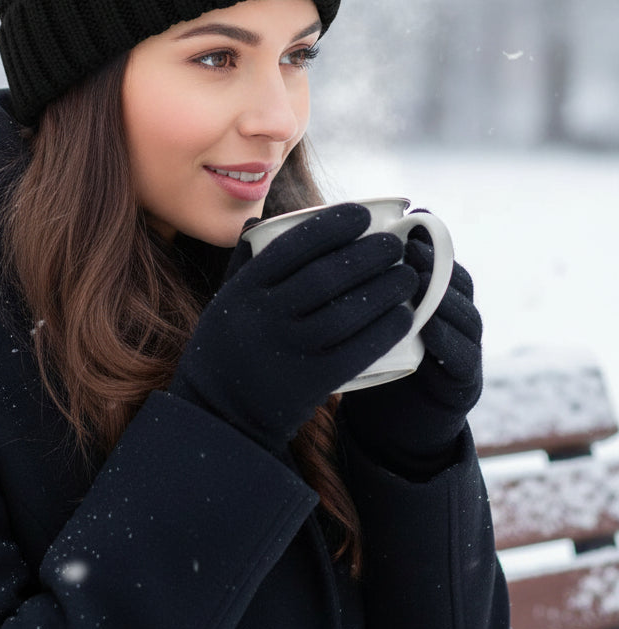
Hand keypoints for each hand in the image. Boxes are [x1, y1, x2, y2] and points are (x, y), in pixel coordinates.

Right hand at [169, 203, 417, 455]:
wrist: (221, 414)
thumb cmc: (227, 346)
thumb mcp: (225, 300)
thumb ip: (244, 262)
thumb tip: (262, 220)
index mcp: (244, 290)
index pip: (292, 245)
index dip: (332, 225)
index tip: (362, 214)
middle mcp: (264, 317)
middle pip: (326, 276)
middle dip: (369, 254)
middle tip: (395, 245)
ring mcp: (289, 350)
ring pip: (347, 312)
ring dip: (385, 290)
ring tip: (407, 277)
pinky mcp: (312, 382)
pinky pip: (357, 351)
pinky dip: (385, 330)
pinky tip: (405, 316)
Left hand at [341, 234, 482, 478]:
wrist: (394, 428)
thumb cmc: (369, 361)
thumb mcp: (359, 318)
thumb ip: (347, 285)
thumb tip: (305, 241)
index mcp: (428, 297)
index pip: (434, 259)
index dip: (422, 238)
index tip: (403, 221)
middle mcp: (452, 317)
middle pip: (453, 280)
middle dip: (433, 261)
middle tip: (409, 247)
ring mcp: (464, 349)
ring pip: (463, 313)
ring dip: (442, 294)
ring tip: (418, 278)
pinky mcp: (463, 383)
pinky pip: (462, 357)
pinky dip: (446, 339)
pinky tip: (426, 326)